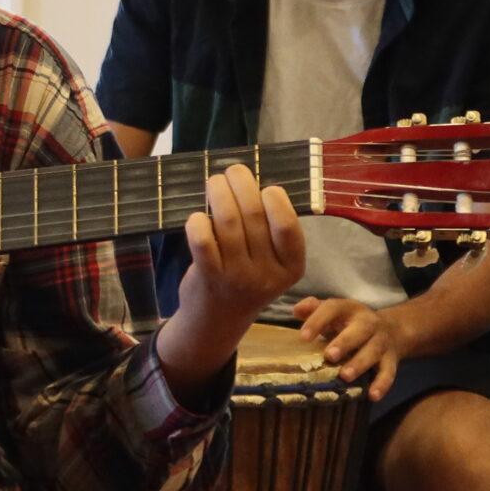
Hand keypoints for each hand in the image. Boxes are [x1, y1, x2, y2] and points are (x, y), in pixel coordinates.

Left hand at [180, 163, 306, 325]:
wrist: (218, 319)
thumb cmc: (246, 278)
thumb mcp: (271, 263)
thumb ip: (270, 231)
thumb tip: (254, 182)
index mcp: (291, 267)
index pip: (288, 227)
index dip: (276, 200)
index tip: (266, 187)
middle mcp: (267, 275)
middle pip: (254, 217)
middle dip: (242, 184)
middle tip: (233, 171)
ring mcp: (238, 278)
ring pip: (228, 223)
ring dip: (219, 193)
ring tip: (215, 182)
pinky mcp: (209, 278)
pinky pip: (203, 241)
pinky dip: (198, 222)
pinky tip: (198, 216)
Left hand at [294, 296, 406, 399]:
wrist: (393, 329)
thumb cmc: (350, 323)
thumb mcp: (334, 312)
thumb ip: (314, 308)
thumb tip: (296, 310)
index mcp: (349, 309)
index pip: (333, 308)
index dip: (318, 321)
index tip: (303, 337)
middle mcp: (368, 323)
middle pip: (359, 330)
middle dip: (345, 343)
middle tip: (329, 356)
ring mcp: (381, 341)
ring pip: (373, 351)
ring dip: (360, 364)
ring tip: (345, 376)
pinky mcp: (391, 359)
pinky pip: (389, 372)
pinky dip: (382, 384)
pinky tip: (372, 395)